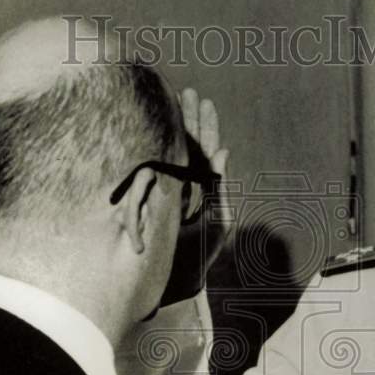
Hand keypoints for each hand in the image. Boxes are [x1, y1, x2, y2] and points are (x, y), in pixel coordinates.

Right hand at [158, 88, 231, 305]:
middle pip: (189, 145)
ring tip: (173, 100)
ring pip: (172, 152)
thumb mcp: (214, 221)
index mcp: (204, 190)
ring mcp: (168, 191)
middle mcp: (186, 187)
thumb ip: (218, 187)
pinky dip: (154, 147)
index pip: (206, 151)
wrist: (173, 283)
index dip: (205, 126)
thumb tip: (223, 151)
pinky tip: (151, 130)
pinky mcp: (151, 200)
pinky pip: (154, 168)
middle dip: (188, 118)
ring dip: (173, 126)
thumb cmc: (198, 257)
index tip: (203, 101)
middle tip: (187, 91)